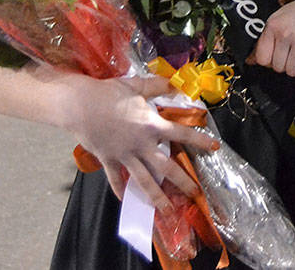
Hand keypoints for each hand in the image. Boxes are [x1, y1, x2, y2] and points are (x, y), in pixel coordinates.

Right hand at [58, 70, 219, 207]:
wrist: (80, 105)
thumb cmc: (109, 93)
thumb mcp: (136, 85)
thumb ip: (158, 86)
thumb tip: (176, 84)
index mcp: (151, 125)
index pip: (181, 134)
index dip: (199, 140)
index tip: (215, 147)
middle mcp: (141, 144)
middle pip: (166, 167)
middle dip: (182, 181)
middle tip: (195, 193)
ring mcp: (125, 155)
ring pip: (143, 180)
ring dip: (156, 196)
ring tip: (166, 210)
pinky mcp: (109, 160)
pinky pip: (116, 178)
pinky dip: (120, 190)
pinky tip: (125, 201)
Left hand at [248, 0, 294, 75]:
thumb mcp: (278, 20)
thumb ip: (264, 41)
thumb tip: (250, 61)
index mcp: (273, 26)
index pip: (262, 59)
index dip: (269, 61)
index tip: (276, 55)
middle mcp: (286, 33)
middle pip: (278, 67)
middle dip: (284, 63)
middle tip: (291, 52)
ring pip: (292, 71)